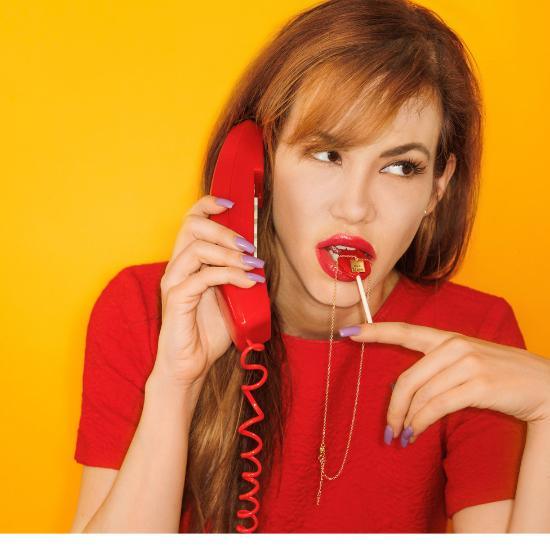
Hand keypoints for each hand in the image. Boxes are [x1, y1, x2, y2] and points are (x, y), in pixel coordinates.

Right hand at [152, 194, 264, 389]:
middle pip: (191, 226)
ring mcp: (175, 282)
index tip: (231, 203)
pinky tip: (248, 283)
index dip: (208, 204)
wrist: (191, 364)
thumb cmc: (207, 332)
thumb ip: (236, 276)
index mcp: (188, 262)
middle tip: (249, 246)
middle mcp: (177, 267)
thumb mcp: (229, 297)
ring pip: (197, 249)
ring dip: (230, 254)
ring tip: (252, 266)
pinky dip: (229, 276)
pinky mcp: (177, 300)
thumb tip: (258, 259)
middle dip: (224, 230)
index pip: (190, 220)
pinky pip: (202, 277)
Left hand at [341, 322, 549, 443]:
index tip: (347, 332)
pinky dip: (421, 422)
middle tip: (387, 430)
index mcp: (447, 337)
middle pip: (406, 378)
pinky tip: (416, 433)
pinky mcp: (478, 384)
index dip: (373, 331)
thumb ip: (435, 366)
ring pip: (420, 395)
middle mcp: (453, 345)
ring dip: (406, 420)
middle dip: (392, 407)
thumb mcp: (466, 361)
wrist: (544, 385)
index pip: (403, 331)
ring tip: (402, 436)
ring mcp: (467, 363)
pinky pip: (436, 406)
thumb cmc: (499, 375)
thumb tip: (404, 392)